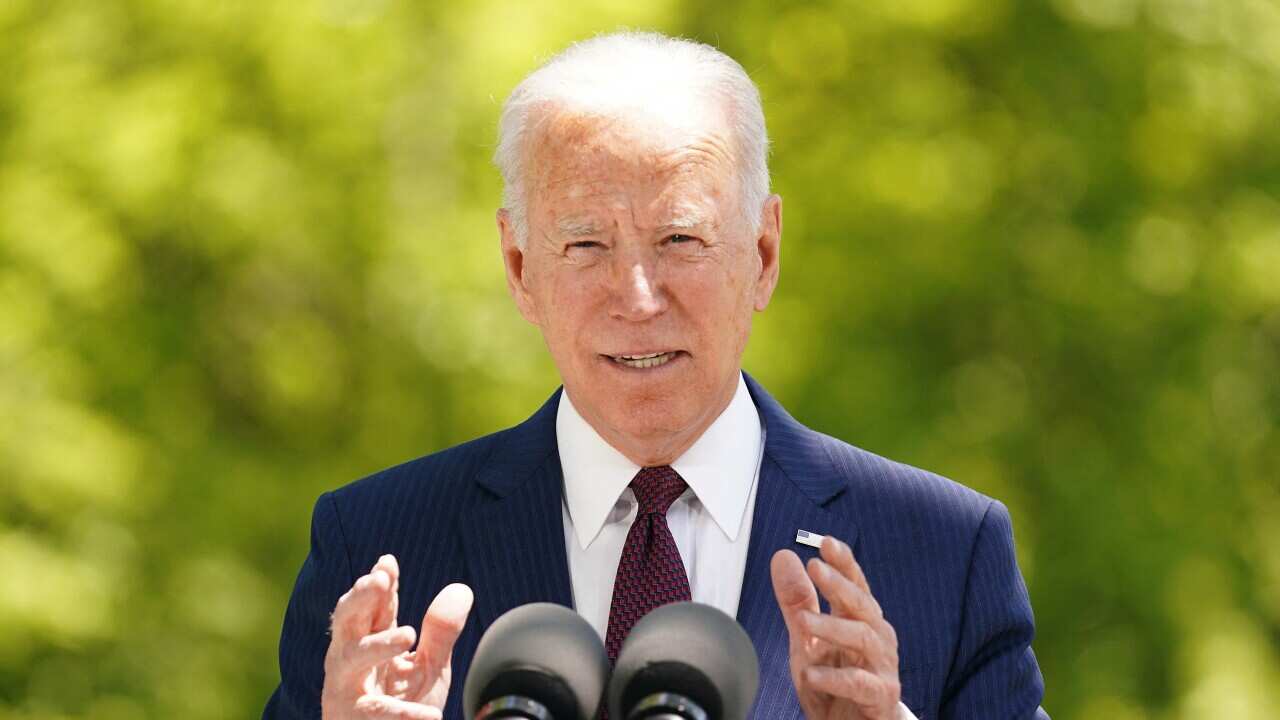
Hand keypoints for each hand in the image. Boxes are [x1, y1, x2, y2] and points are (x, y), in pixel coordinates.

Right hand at [321, 554, 473, 718]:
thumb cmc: (404, 705)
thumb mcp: (428, 666)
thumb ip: (440, 631)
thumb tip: (461, 589)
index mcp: (370, 640)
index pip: (374, 605)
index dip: (379, 582)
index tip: (388, 562)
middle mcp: (350, 660)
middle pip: (348, 621)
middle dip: (360, 598)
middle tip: (379, 580)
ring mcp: (346, 689)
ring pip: (350, 659)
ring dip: (377, 645)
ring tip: (407, 635)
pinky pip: (374, 712)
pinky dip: (400, 713)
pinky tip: (429, 715)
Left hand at [770, 537, 900, 719]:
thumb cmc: (833, 685)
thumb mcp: (807, 640)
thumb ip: (797, 601)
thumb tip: (785, 556)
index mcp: (860, 622)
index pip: (855, 585)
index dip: (844, 563)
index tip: (826, 543)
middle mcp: (877, 640)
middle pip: (862, 605)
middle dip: (840, 584)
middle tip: (816, 568)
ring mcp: (882, 668)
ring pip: (864, 639)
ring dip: (833, 628)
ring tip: (803, 624)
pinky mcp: (880, 698)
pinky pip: (861, 684)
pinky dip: (837, 678)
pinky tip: (813, 673)